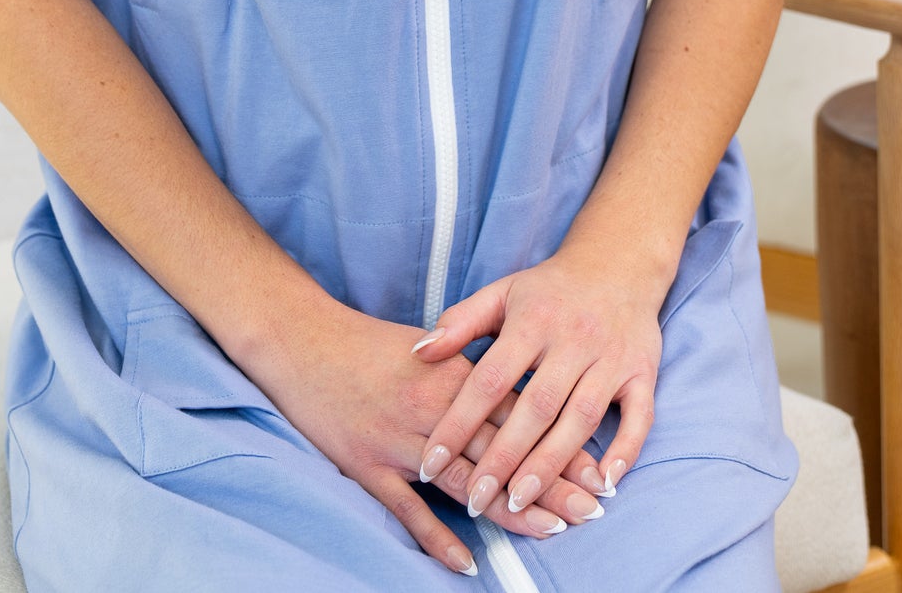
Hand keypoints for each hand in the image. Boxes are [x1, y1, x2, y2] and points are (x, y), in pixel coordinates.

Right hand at [256, 301, 613, 576]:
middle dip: (551, 481)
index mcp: (454, 375)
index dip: (559, 442)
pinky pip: (408, 508)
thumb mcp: (427, 348)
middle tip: (591, 510)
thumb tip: (514, 389)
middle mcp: (434, 408)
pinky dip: (437, 537)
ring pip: (466, 482)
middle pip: (504, 450)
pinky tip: (467, 560)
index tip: (596, 469)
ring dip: (511, 509)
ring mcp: (400, 439)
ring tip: (552, 531)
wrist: (305, 341)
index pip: (520, 414)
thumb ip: (469, 368)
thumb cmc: (366, 345)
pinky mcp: (368, 464)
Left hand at [410, 249, 663, 519]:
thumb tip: (418, 354)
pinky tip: (603, 483)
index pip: (490, 378)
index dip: (459, 422)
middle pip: (538, 407)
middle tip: (476, 501)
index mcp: (532, 320)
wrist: (618, 264)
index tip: (431, 462)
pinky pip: (640, 415)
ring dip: (552, 464)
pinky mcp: (643, 371)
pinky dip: (626, 450)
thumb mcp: (501, 293)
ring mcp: (611, 357)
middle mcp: (574, 340)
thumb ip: (459, 322)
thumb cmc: (549, 289)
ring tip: (519, 503)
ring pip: (582, 418)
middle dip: (505, 457)